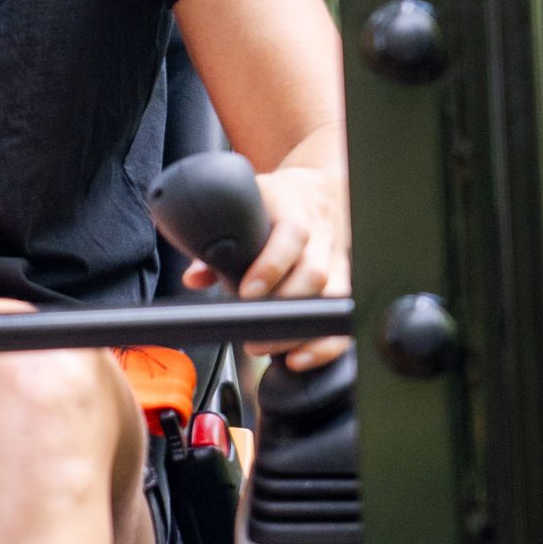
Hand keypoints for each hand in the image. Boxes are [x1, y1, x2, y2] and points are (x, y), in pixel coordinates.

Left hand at [182, 163, 350, 368]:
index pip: (292, 235)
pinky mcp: (348, 278)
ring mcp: (339, 258)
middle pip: (315, 273)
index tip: (247, 292)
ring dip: (306, 330)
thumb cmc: (276, 200)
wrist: (320, 187)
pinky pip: (345, 314)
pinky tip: (303, 356)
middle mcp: (322, 235)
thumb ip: (218, 240)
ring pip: (335, 298)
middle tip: (254, 331)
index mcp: (294, 210)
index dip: (270, 266)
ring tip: (273, 349)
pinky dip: (328, 342)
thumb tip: (194, 278)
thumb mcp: (245, 205)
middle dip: (284, 306)